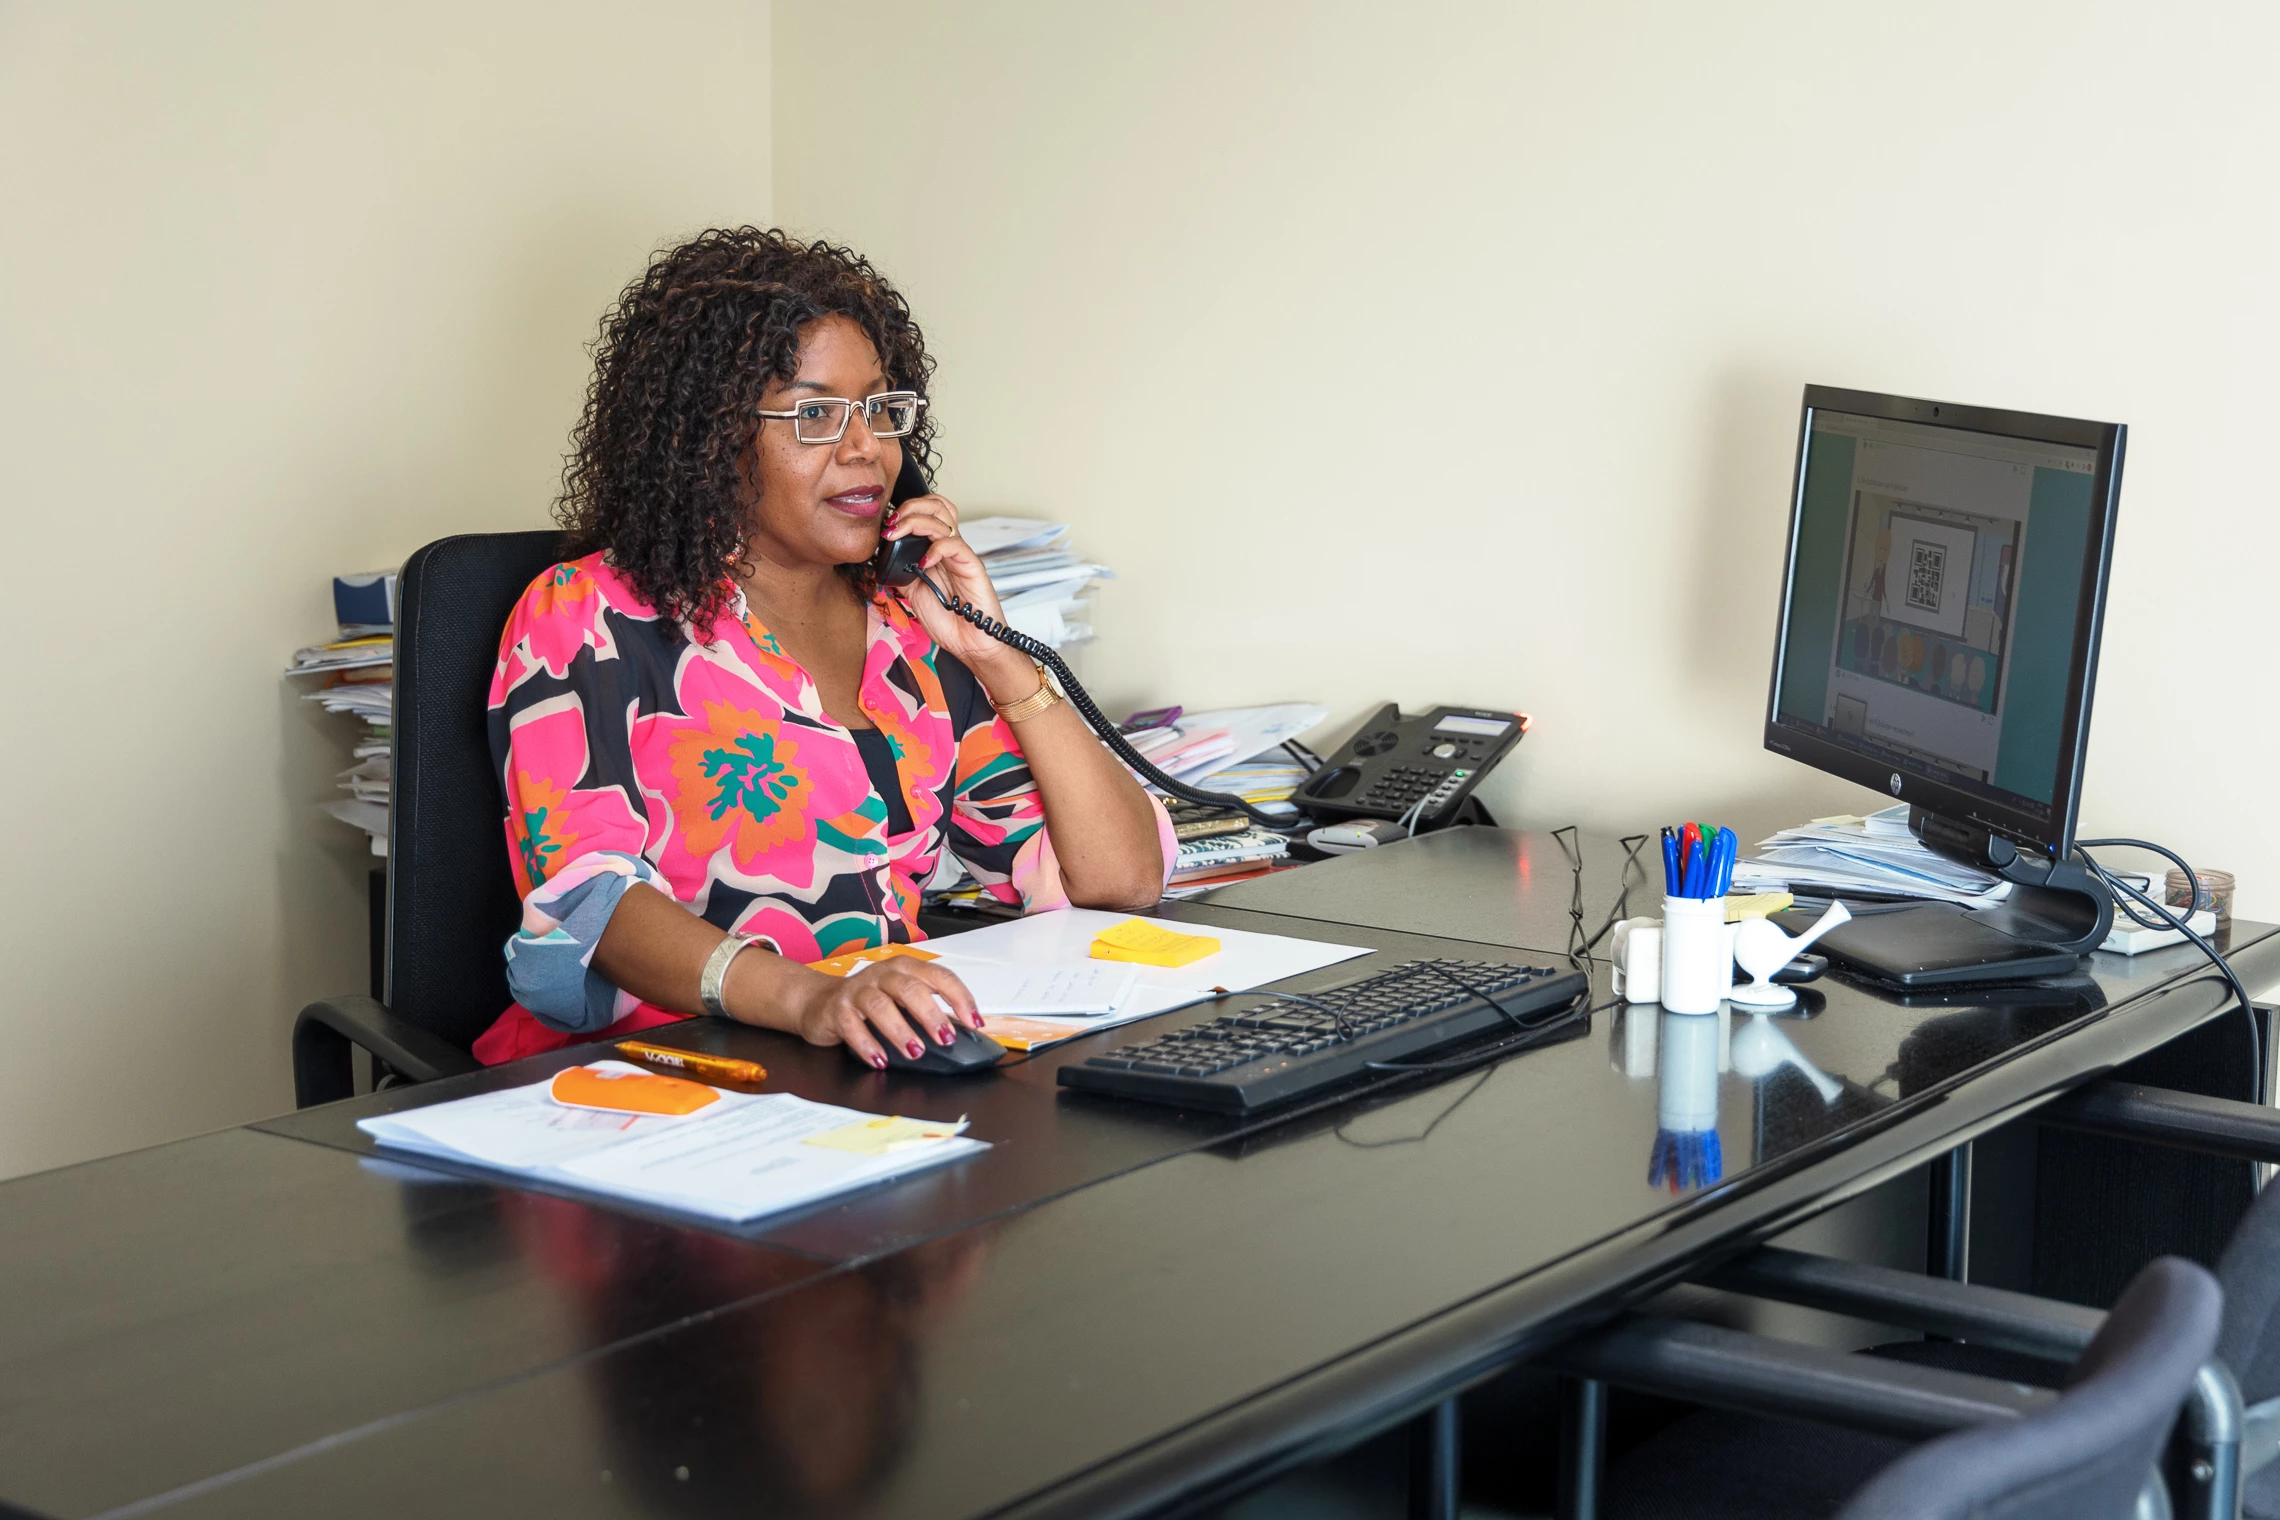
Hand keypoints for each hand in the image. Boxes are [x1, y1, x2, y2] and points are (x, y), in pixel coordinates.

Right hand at [786, 958, 983, 1068]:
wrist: (819, 1001)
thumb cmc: (870, 1002)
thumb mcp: (901, 999)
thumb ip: (927, 1009)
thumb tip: (962, 1032)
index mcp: (906, 968)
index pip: (939, 976)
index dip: (960, 997)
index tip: (974, 1021)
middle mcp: (883, 974)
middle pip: (910, 988)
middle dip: (931, 1015)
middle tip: (945, 1039)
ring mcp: (858, 990)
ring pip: (880, 1005)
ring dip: (900, 1030)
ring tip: (915, 1052)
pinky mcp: (837, 1009)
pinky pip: (852, 1026)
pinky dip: (867, 1044)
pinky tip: (880, 1060)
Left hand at [882, 494, 1033, 693]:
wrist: (971, 644)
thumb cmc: (949, 622)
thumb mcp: (913, 595)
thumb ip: (902, 575)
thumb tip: (882, 560)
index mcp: (937, 551)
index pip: (928, 513)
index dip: (906, 511)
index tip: (886, 527)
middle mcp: (950, 548)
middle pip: (937, 505)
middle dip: (910, 507)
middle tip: (892, 523)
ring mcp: (961, 555)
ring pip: (944, 517)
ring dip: (916, 520)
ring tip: (898, 533)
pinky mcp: (972, 566)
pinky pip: (954, 545)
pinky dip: (935, 548)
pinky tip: (923, 562)